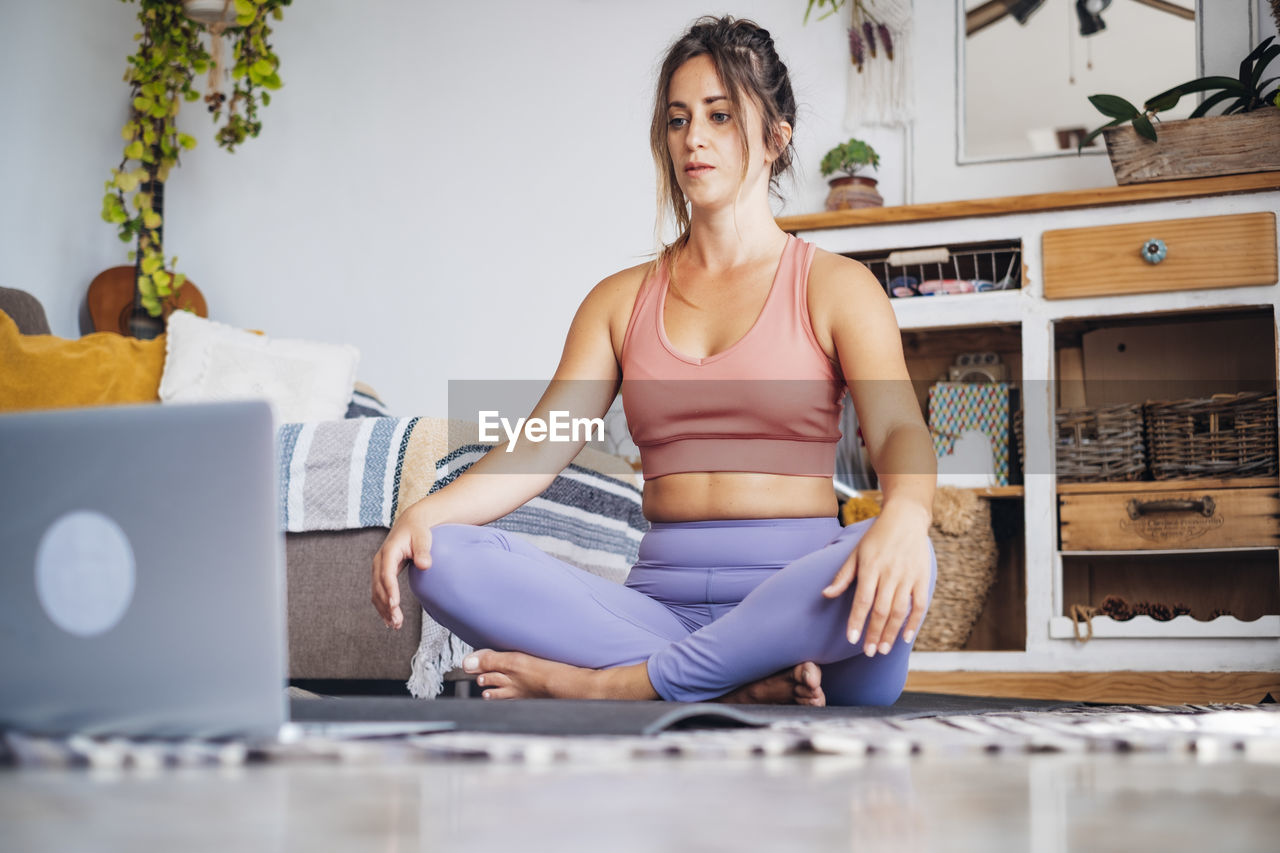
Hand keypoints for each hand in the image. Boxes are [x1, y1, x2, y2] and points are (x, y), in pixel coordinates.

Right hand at [371, 502, 433, 629]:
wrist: (411, 524)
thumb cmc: (418, 531)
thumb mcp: (423, 537)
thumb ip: (423, 551)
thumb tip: (425, 565)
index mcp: (388, 552)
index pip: (386, 573)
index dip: (389, 589)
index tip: (394, 604)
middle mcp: (379, 561)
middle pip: (379, 587)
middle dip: (386, 605)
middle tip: (397, 621)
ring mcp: (378, 569)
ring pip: (376, 593)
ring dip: (384, 610)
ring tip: (395, 625)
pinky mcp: (381, 574)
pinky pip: (378, 593)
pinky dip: (382, 607)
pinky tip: (389, 620)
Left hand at [821, 503, 931, 656]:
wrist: (906, 519)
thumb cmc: (877, 537)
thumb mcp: (856, 552)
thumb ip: (843, 576)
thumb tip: (825, 595)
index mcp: (871, 567)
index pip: (863, 600)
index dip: (857, 620)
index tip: (851, 638)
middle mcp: (890, 573)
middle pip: (881, 610)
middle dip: (874, 633)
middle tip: (868, 652)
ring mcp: (908, 576)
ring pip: (900, 611)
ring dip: (892, 633)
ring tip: (884, 650)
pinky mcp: (922, 578)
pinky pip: (920, 605)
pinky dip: (914, 623)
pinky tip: (905, 638)